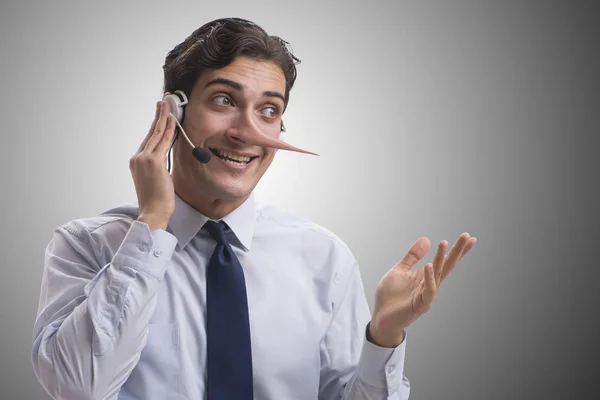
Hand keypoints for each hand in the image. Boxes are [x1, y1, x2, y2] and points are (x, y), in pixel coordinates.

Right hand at [129, 101, 176, 230]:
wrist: (153, 212)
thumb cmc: (157, 200)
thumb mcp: (156, 179)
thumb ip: (158, 166)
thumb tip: (165, 159)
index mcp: (137, 162)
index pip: (149, 140)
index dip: (156, 126)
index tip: (161, 116)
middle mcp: (137, 158)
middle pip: (151, 133)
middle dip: (159, 116)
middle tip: (164, 103)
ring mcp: (144, 159)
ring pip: (157, 134)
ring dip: (163, 118)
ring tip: (168, 106)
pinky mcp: (154, 162)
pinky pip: (163, 141)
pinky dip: (168, 129)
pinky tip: (172, 120)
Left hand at [369, 233, 476, 347]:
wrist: (381, 317)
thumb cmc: (391, 296)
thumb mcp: (400, 270)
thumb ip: (412, 256)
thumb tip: (426, 239)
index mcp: (426, 276)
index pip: (445, 261)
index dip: (457, 250)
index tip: (469, 237)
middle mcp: (430, 284)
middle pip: (447, 265)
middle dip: (457, 251)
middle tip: (467, 236)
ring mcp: (427, 295)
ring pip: (438, 275)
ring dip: (441, 259)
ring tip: (444, 242)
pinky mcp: (420, 305)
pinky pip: (428, 290)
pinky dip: (429, 278)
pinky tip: (429, 265)